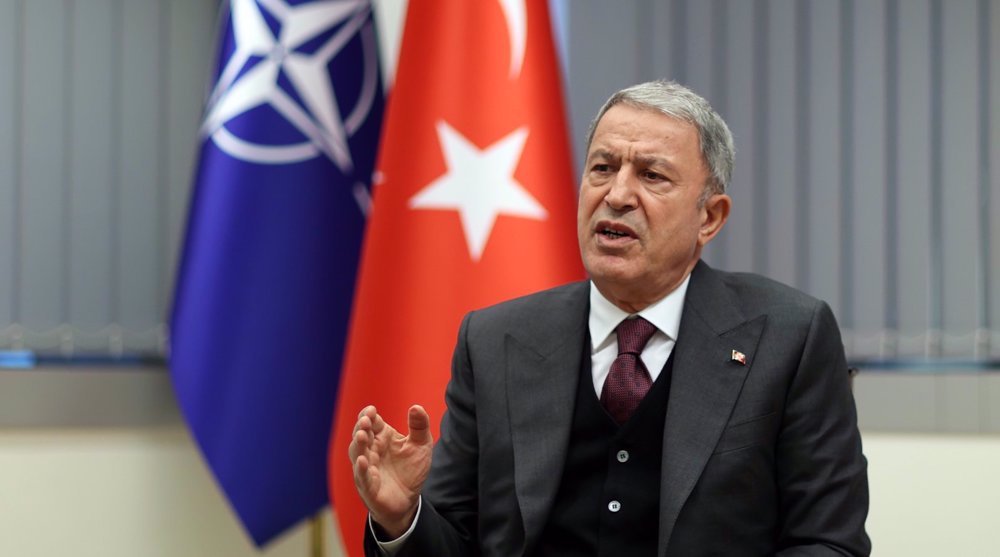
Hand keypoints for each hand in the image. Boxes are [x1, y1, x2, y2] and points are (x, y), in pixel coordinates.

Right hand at [349, 404, 432, 537]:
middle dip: (361, 427)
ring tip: (362, 435)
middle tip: (366, 420)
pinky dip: (361, 469)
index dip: (368, 415)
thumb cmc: (411, 469)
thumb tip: (416, 407)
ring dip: (358, 445)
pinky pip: (362, 477)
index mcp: (381, 437)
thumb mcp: (421, 445)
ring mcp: (367, 468)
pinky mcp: (369, 487)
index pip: (370, 422)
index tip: (372, 410)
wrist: (410, 499)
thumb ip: (419, 426)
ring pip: (357, 454)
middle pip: (360, 435)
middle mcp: (371, 451)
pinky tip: (362, 461)